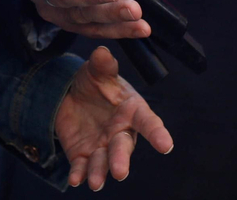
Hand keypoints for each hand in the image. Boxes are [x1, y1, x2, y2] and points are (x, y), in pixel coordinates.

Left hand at [55, 46, 173, 188]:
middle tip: (120, 172)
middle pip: (123, 148)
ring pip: (103, 163)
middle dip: (121, 160)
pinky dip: (79, 174)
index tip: (166, 146)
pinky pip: (82, 167)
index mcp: (132, 111)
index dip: (157, 134)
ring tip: (95, 183)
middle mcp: (120, 132)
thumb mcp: (97, 70)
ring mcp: (102, 146)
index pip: (148, 123)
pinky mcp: (83, 155)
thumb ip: (102, 64)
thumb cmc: (95, 82)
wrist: (70, 93)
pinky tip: (75, 180)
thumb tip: (102, 52)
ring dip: (100, 173)